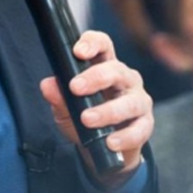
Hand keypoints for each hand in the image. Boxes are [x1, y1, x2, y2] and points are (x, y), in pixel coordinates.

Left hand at [38, 30, 152, 183]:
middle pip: (116, 70)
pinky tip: (110, 142)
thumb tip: (48, 85)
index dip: (92, 43)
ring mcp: (138, 100)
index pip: (103, 45)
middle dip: (96, 77)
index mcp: (105, 67)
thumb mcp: (65, 109)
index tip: (78, 52)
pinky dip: (125, 136)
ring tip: (87, 119)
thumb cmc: (83, 120)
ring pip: (130, 101)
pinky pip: (140, 129)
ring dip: (108, 110)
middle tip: (75, 88)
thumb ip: (58, 97)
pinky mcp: (145, 124)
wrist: (100, 149)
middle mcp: (125, 80)